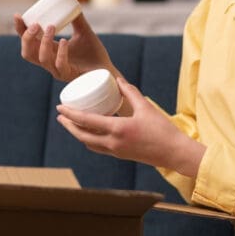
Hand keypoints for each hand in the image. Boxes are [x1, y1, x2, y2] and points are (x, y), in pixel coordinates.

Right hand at [13, 13, 115, 82]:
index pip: (29, 41)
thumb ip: (77, 19)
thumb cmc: (94, 54)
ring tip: (51, 27)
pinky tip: (64, 41)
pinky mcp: (69, 75)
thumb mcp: (84, 32)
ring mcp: (58, 70)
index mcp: (50, 51)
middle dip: (27, 37)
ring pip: (41, 59)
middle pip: (27, 53)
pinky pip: (59, 65)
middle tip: (36, 24)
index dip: (20, 30)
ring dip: (43, 42)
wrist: (108, 70)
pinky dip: (60, 52)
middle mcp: (50, 61)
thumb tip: (72, 3)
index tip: (18, 16)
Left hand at [56, 76, 205, 177]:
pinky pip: (99, 147)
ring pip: (89, 144)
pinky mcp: (121, 155)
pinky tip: (91, 132)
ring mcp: (116, 151)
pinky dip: (89, 139)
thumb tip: (118, 80)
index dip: (70, 114)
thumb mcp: (145, 107)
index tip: (59, 107)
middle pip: (82, 136)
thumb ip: (130, 92)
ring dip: (78, 134)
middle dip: (69, 126)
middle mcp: (113, 143)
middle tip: (60, 116)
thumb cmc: (162, 129)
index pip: (87, 121)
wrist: (174, 153)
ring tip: (72, 123)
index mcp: (117, 129)